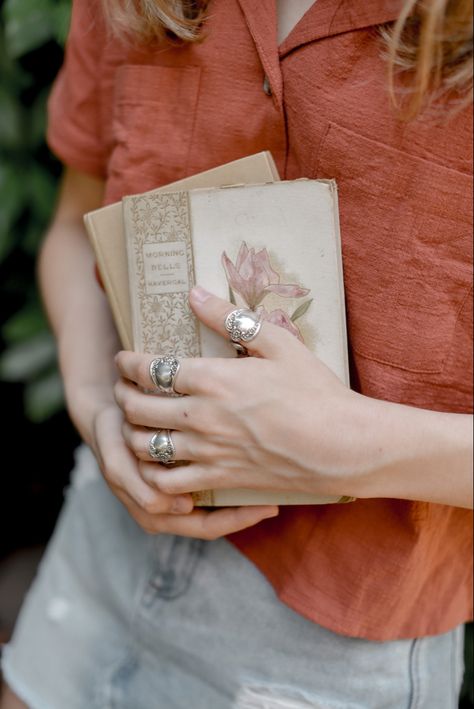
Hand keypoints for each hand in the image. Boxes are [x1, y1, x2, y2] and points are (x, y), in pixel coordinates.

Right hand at [91, 403, 278, 537]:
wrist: (106, 412)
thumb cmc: (112, 436)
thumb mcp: (116, 459)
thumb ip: (136, 485)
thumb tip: (177, 509)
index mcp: (154, 513)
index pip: (207, 527)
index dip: (238, 520)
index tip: (268, 506)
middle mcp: (169, 510)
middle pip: (219, 522)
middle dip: (247, 512)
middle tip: (279, 498)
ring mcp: (177, 494)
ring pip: (219, 506)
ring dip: (242, 498)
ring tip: (273, 484)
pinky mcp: (183, 477)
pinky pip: (214, 488)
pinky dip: (232, 481)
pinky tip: (253, 466)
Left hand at [114, 287, 365, 500]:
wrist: (343, 446)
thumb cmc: (315, 391)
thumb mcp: (279, 343)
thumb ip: (231, 318)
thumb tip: (195, 292)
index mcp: (212, 379)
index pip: (150, 369)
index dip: (129, 363)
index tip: (124, 358)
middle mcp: (201, 417)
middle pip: (138, 408)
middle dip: (122, 395)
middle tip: (124, 388)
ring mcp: (208, 452)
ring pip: (145, 446)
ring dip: (131, 433)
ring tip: (134, 423)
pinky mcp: (220, 478)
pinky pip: (168, 483)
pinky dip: (152, 473)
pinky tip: (157, 462)